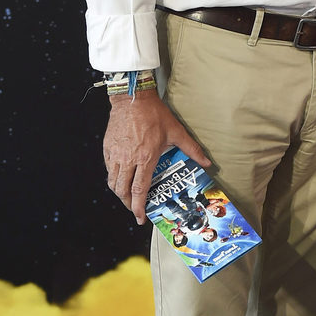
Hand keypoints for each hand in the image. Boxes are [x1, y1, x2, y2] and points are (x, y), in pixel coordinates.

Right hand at [103, 91, 209, 224]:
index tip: (141, 217)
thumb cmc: (154, 114)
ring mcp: (116, 153)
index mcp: (145, 158)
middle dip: (128, 203)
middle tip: (135, 208)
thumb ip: (192, 149)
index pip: (139, 189)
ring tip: (128, 195)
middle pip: (122, 190)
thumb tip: (207, 163)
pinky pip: (109, 168)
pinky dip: (114, 177)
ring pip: (113, 181)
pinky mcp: (108, 147)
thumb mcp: (176, 132)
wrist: (133, 98)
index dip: (139, 206)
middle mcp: (128, 159)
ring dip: (119, 192)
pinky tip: (121, 177)